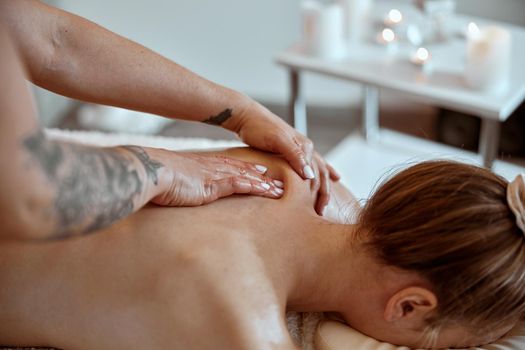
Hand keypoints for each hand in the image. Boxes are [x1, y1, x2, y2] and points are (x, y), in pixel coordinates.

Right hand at [150, 151, 283, 206]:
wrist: (152, 170)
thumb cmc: (157, 177)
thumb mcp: (173, 181)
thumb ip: (182, 185)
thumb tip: (180, 191)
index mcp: (204, 166)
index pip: (231, 168)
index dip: (248, 171)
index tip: (261, 174)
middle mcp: (213, 168)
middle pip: (244, 171)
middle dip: (262, 178)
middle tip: (279, 182)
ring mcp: (215, 175)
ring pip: (247, 177)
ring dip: (264, 184)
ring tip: (280, 190)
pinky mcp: (214, 184)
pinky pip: (240, 184)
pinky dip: (255, 187)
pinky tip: (267, 190)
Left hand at [228, 100, 339, 214]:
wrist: (246, 116)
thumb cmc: (259, 128)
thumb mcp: (277, 140)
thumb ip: (295, 156)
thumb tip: (310, 175)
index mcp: (305, 147)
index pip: (317, 175)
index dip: (319, 193)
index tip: (317, 211)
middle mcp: (306, 148)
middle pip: (320, 174)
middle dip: (323, 194)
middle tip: (320, 213)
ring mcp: (299, 149)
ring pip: (318, 170)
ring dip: (323, 186)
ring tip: (326, 202)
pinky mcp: (291, 150)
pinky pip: (311, 164)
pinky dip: (323, 171)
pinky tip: (334, 176)